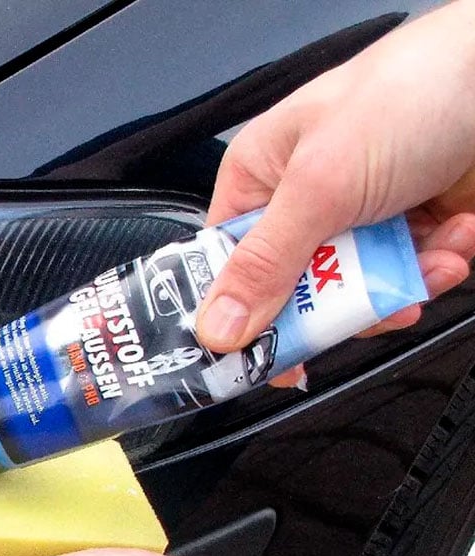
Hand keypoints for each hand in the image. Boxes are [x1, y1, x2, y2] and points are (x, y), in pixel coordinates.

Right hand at [197, 1, 474, 375]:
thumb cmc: (411, 91)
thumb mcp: (321, 185)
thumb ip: (266, 264)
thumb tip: (217, 327)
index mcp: (260, 179)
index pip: (227, 266)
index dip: (237, 313)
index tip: (253, 353)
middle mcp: (303, 201)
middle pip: (292, 292)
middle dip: (333, 306)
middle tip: (353, 316)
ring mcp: (358, 217)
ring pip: (353, 296)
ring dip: (396, 287)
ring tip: (426, 261)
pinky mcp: (408, 228)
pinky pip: (403, 279)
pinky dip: (433, 269)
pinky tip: (450, 240)